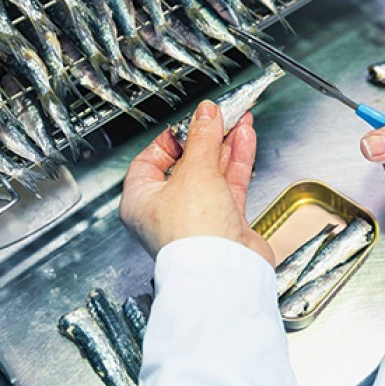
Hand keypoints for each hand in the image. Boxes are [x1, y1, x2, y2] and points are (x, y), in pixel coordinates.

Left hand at [119, 100, 274, 266]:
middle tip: (218, 116)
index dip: (172, 137)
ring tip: (237, 120)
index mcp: (140, 201)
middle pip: (186, 164)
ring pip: (211, 173)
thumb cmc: (192, 236)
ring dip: (225, 146)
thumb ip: (202, 137)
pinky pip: (229, 185)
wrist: (224, 271)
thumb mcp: (194, 171)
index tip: (190, 120)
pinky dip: (237, 161)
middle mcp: (166, 211)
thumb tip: (205, 114)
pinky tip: (244, 140)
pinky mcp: (223, 223)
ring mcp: (196, 217)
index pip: (151, 159)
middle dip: (205, 138)